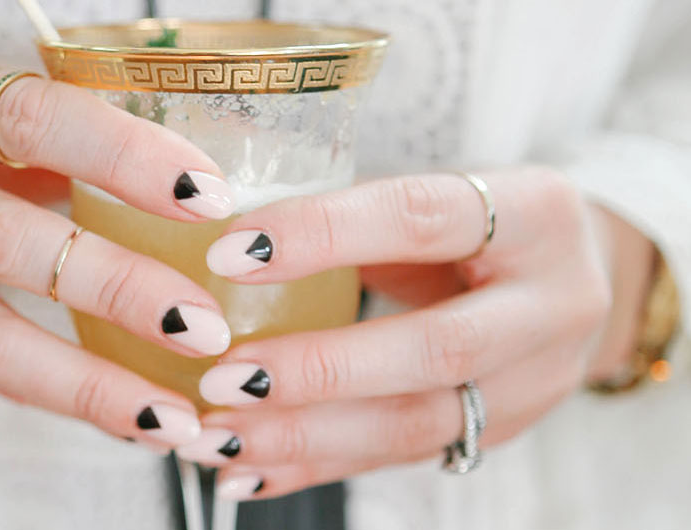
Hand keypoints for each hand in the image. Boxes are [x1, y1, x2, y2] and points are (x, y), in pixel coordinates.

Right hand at [0, 54, 237, 448]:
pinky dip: (67, 400)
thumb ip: (90, 135)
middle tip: (207, 330)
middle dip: (117, 288)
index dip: (124, 158)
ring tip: (174, 418)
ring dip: (91, 382)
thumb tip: (218, 194)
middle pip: (5, 240)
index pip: (33, 117)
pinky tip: (136, 419)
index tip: (210, 199)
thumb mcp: (15, 109)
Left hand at [175, 167, 653, 498]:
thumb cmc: (480, 224)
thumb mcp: (438, 193)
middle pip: (435, 350)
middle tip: (222, 379)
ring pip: (417, 425)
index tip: (231, 256)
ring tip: (220, 438)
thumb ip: (356, 216)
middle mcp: (552, 304)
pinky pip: (402, 457)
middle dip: (319, 370)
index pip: (422, 218)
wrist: (571, 276)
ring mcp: (536, 382)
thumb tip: (231, 246)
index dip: (325, 235)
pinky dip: (318, 467)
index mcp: (537, 214)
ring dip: (306, 438)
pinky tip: (251, 472)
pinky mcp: (501, 431)